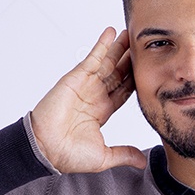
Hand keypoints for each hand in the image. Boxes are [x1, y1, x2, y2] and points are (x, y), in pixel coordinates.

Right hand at [31, 28, 146, 172]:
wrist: (46, 149)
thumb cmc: (68, 155)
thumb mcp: (104, 157)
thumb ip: (124, 154)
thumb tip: (142, 162)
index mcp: (102, 111)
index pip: (124, 91)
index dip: (135, 79)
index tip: (149, 69)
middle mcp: (95, 96)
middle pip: (117, 73)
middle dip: (129, 60)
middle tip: (143, 46)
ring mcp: (85, 85)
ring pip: (107, 63)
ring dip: (118, 48)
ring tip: (131, 33)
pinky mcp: (75, 78)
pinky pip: (92, 58)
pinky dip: (101, 45)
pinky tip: (111, 32)